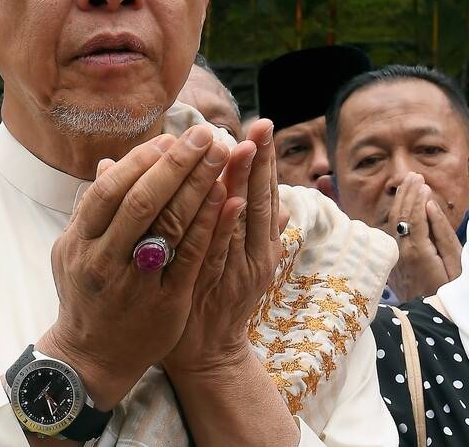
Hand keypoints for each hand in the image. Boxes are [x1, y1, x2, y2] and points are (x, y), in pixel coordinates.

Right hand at [36, 125, 229, 408]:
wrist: (93, 356)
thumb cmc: (85, 294)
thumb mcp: (73, 250)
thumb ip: (90, 209)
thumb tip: (108, 163)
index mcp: (79, 242)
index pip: (109, 190)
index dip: (140, 162)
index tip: (169, 140)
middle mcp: (104, 260)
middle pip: (143, 202)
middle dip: (177, 164)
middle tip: (205, 135)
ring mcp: (136, 283)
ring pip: (171, 226)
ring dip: (199, 186)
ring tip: (223, 156)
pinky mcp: (167, 302)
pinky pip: (192, 257)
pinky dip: (211, 225)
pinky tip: (229, 198)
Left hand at [164, 119, 282, 374]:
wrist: (204, 351)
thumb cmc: (210, 297)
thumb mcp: (228, 256)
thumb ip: (237, 222)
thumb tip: (271, 196)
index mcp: (257, 242)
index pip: (262, 191)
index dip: (263, 159)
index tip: (260, 124)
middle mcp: (256, 253)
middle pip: (261, 199)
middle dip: (261, 161)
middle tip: (261, 125)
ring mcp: (243, 270)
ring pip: (247, 220)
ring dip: (248, 184)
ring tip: (245, 148)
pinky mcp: (225, 287)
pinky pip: (226, 251)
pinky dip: (230, 226)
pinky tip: (232, 201)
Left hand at [387, 173, 461, 301]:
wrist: (430, 313)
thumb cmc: (448, 287)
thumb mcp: (453, 260)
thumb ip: (441, 231)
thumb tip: (429, 206)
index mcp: (416, 249)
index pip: (412, 215)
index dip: (416, 197)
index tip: (421, 181)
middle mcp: (400, 249)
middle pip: (399, 214)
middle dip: (406, 193)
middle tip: (413, 175)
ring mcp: (394, 253)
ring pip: (393, 220)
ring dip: (400, 200)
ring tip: (407, 184)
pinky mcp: (393, 257)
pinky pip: (392, 230)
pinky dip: (397, 213)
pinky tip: (401, 204)